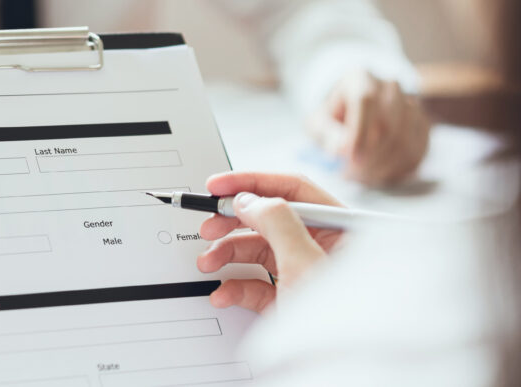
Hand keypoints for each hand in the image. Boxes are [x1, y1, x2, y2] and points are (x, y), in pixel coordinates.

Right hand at [196, 172, 343, 312]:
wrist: (342, 375)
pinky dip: (235, 287)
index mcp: (343, 230)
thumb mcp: (306, 264)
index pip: (294, 189)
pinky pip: (257, 285)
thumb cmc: (344, 326)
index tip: (218, 185)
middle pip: (270, 219)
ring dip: (227, 256)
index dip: (252, 182)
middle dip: (234, 223)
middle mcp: (325, 249)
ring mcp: (306, 277)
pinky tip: (222, 293)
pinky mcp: (291, 303)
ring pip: (258, 253)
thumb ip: (277, 222)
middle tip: (207, 225)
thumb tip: (250, 199)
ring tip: (207, 262)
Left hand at [307, 70, 429, 185]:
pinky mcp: (423, 125)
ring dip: (382, 168)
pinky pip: (417, 154)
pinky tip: (378, 174)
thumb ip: (326, 133)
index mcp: (361, 78)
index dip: (359, 132)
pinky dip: (398, 171)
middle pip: (388, 126)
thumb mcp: (318, 122)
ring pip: (405, 143)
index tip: (350, 158)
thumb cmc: (333, 118)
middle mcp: (390, 87)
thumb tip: (340, 150)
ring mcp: (412, 105)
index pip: (366, 101)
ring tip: (361, 175)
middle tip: (350, 174)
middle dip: (369, 157)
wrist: (354, 113)